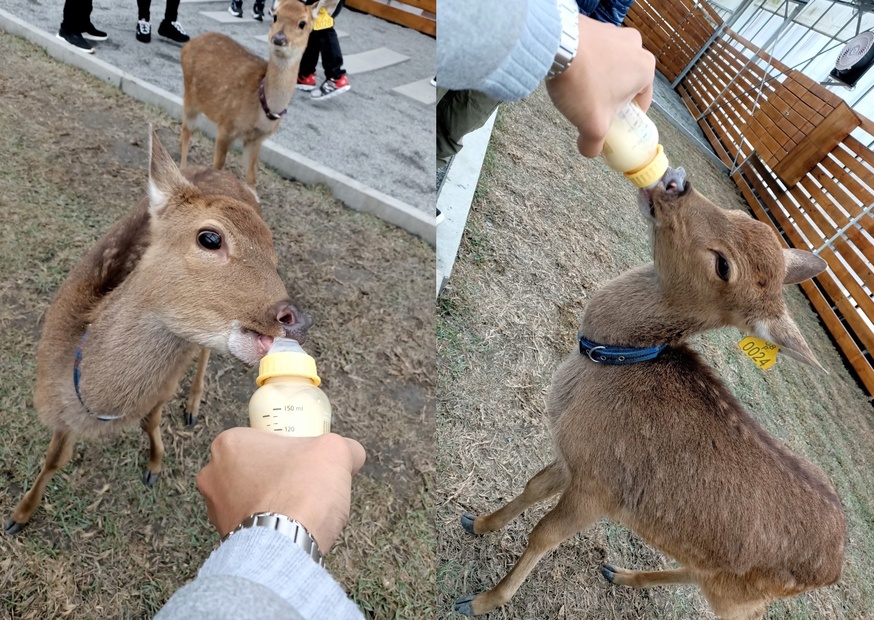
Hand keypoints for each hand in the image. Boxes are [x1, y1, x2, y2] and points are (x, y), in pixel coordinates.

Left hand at [196, 429, 365, 551]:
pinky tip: (290, 528)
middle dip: (277, 475)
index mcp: (229, 443)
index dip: (289, 449)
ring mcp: (214, 510)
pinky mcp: (222, 539)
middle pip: (254, 467)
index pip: (263, 439)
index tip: (306, 461)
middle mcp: (211, 474)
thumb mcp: (336, 451)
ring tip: (299, 509)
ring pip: (250, 497)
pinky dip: (267, 525)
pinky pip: (250, 524)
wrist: (288, 545)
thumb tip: (352, 455)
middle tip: (304, 483)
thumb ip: (345, 447)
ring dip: (271, 500)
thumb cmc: (303, 490)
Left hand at [546, 16, 655, 157]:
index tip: (610, 126)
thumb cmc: (583, 84)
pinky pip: (592, 53)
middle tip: (590, 110)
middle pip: (623, 84)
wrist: (555, 45)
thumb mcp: (593, 126)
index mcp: (645, 69)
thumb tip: (590, 150)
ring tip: (577, 93)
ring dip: (595, 82)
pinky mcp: (593, 27)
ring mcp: (614, 33)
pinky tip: (570, 75)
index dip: (625, 119)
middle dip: (608, 99)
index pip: (641, 102)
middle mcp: (635, 46)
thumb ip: (594, 144)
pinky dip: (584, 65)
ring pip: (608, 68)